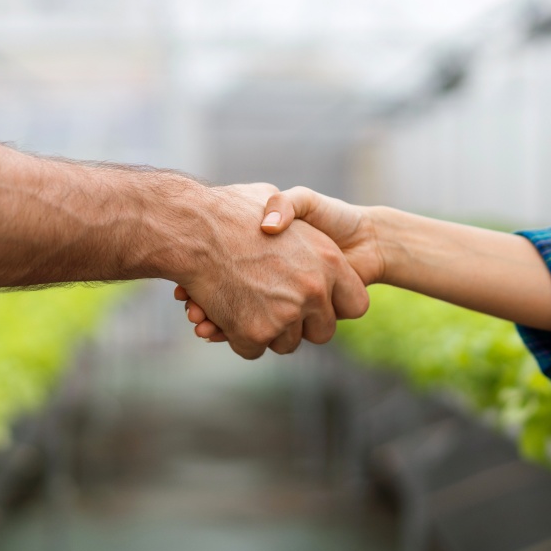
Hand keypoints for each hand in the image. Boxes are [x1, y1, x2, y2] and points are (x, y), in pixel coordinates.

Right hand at [173, 183, 368, 358]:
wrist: (195, 225)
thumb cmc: (233, 210)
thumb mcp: (274, 200)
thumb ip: (298, 221)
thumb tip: (295, 232)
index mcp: (329, 260)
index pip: (355, 305)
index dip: (337, 306)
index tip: (319, 303)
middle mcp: (313, 290)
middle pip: (322, 332)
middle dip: (300, 325)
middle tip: (278, 308)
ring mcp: (285, 314)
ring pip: (285, 343)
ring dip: (267, 332)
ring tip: (244, 306)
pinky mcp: (256, 332)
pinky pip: (253, 349)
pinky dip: (236, 337)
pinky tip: (221, 315)